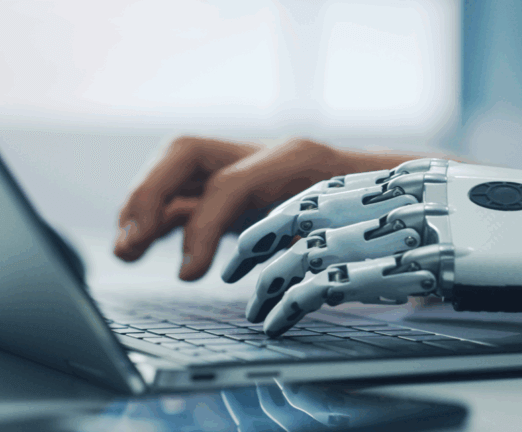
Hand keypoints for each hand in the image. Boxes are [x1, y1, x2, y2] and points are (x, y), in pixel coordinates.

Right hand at [114, 136, 434, 280]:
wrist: (395, 190)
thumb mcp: (351, 237)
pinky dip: (163, 217)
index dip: (202, 229)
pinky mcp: (240, 187)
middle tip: (130, 243)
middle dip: (148, 195)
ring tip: (125, 248)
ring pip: (179, 171)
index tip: (190, 275)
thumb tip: (279, 302)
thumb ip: (314, 257)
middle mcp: (264, 154)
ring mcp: (248, 166)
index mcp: (295, 160)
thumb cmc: (377, 216)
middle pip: (187, 153)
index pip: (228, 186)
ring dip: (144, 205)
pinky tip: (144, 243)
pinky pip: (190, 193)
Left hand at [225, 160, 521, 335]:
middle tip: (236, 273)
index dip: (279, 217)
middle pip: (305, 214)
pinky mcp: (420, 267)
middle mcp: (402, 193)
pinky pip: (337, 283)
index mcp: (407, 175)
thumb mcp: (457, 205)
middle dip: (260, 245)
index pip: (320, 190)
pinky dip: (296, 303)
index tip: (255, 242)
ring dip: (272, 282)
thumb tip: (366, 246)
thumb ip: (410, 214)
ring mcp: (411, 228)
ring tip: (255, 309)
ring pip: (312, 249)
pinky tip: (280, 321)